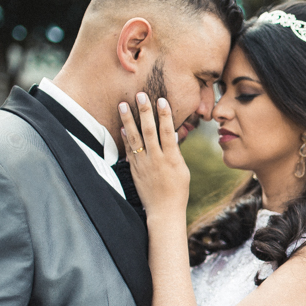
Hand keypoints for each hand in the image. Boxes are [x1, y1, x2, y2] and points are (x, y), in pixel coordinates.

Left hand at [119, 93, 189, 219]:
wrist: (164, 211)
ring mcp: (143, 164)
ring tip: (123, 105)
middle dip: (144, 111)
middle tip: (140, 95)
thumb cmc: (178, 191)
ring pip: (134, 138)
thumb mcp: (182, 170)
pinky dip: (125, 137)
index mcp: (172, 158)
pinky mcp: (134, 169)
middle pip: (149, 131)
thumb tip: (173, 135)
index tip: (161, 100)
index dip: (164, 115)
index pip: (168, 132)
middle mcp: (156, 159)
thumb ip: (176, 152)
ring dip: (128, 120)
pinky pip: (128, 150)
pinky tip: (122, 126)